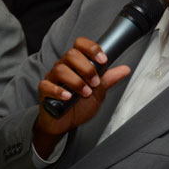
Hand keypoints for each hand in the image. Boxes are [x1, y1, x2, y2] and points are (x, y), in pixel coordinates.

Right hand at [33, 36, 130, 155]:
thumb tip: (124, 69)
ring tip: (85, 93)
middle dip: (86, 68)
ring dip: (77, 81)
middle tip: (94, 83)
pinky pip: (47, 85)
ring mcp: (52, 78)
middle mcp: (63, 67)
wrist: (64, 124)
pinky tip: (68, 97)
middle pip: (71, 54)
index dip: (92, 48)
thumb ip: (108, 80)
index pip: (80, 44)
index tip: (103, 60)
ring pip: (61, 69)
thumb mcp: (98, 93)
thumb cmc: (78, 107)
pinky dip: (59, 91)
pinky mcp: (44, 90)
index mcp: (76, 64)